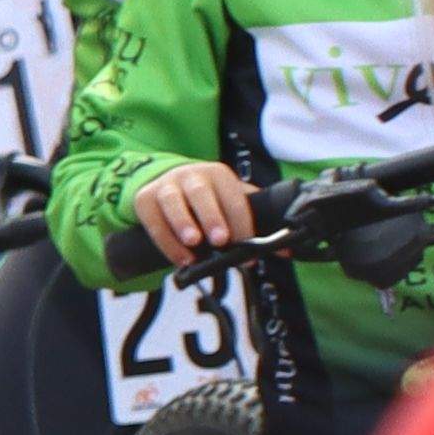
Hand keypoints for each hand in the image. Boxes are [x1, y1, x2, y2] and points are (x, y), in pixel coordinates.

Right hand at [128, 154, 257, 265]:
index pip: (234, 196)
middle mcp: (192, 176)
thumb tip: (289, 249)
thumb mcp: (229, 203)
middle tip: (221, 240)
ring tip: (193, 243)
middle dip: (212, 215)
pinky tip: (179, 259)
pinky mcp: (144, 199)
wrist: (163, 182)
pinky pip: (153, 220)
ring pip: (173, 200)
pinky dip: (165, 240)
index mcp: (219, 175)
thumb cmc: (205, 200)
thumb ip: (255, 224)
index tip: (250, 248)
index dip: (243, 223)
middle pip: (201, 192)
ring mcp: (166, 186)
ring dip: (182, 222)